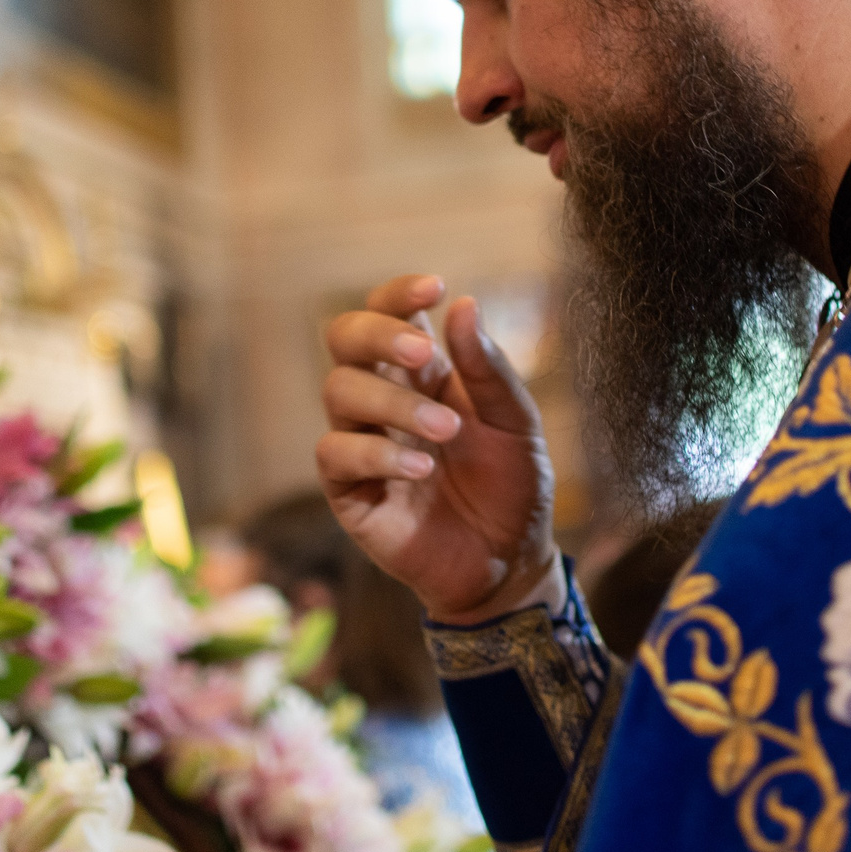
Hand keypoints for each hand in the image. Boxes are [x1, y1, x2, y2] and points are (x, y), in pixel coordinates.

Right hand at [314, 274, 557, 622]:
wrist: (508, 563)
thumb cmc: (513, 488)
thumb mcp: (515, 425)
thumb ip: (488, 370)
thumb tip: (463, 305)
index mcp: (424, 374)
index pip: (388, 313)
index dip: (398, 294)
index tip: (433, 288)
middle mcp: (384, 398)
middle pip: (344, 338)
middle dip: (379, 333)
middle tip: (425, 355)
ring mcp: (362, 442)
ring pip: (339, 391)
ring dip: (393, 403)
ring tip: (446, 432)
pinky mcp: (348, 490)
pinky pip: (335, 453)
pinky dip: (376, 452)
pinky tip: (419, 466)